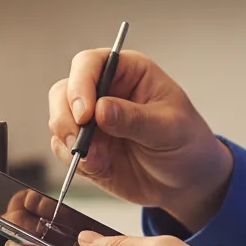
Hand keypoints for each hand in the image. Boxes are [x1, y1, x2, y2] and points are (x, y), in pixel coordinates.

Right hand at [48, 49, 232, 230]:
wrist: (187, 182)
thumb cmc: (187, 144)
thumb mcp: (170, 129)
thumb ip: (135, 119)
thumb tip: (101, 110)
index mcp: (129, 72)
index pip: (90, 64)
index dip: (81, 85)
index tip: (86, 114)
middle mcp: (105, 91)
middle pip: (64, 91)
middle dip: (66, 118)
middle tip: (80, 143)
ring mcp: (92, 120)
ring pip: (58, 120)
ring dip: (71, 143)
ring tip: (99, 162)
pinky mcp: (86, 146)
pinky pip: (63, 149)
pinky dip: (74, 162)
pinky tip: (101, 168)